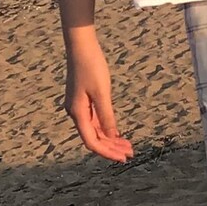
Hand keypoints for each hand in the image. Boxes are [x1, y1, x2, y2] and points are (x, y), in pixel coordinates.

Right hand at [63, 32, 133, 162]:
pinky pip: (95, 121)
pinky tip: (118, 134)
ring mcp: (79, 108)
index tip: (123, 158)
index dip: (107, 152)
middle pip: (94, 138)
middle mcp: (76, 113)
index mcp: (77, 113)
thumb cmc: (91, 67)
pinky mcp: (84, 101)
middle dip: (112, 148)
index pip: (92, 142)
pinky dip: (107, 129)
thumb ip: (107, 116)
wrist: (81, 48)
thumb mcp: (102, 93)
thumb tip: (112, 136)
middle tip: (130, 153)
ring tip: (128, 146)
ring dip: (111, 139)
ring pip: (96, 130)